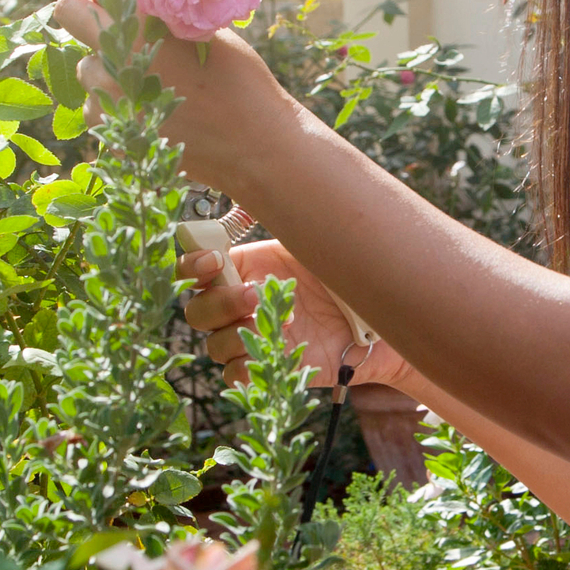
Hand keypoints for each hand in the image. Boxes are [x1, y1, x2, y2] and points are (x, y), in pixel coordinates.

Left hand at [54, 0, 296, 200]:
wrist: (255, 149)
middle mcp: (114, 62)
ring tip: (147, 79)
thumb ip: (164, 13)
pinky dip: (116, 104)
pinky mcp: (113, 136)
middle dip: (93, 20)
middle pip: (71, 20)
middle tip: (125, 33)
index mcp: (139, 29)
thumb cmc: (241, 83)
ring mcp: (110, 102)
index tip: (121, 1)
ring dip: (107, 67)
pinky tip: (151, 109)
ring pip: (86, 67)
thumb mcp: (208, 33)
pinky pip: (97, 107)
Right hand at [180, 239, 411, 393]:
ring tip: (282, 325)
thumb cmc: (345, 275)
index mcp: (243, 268)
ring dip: (238, 336)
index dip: (193, 265)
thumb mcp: (317, 243)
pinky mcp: (268, 368)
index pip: (193, 268)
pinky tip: (274, 352)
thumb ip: (287, 226)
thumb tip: (267, 193)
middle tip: (254, 295)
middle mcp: (239, 305)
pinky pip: (236, 376)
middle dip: (220, 304)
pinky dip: (247, 368)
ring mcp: (252, 338)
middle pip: (197, 312)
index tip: (215, 260)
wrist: (376, 322)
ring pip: (215, 346)